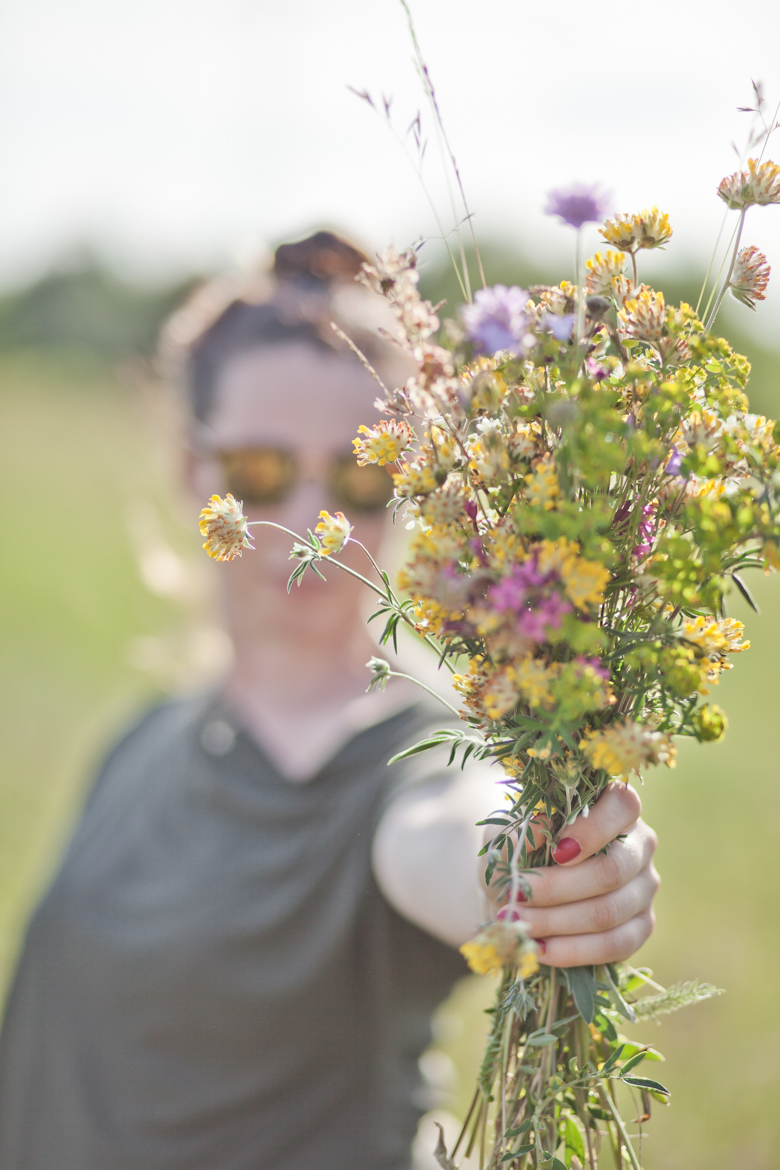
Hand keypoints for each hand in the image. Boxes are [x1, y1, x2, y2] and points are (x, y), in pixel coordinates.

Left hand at [496, 783, 658, 967]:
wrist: (518, 887)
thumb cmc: (518, 848)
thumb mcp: (508, 832)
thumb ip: (522, 828)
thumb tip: (541, 827)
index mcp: (615, 807)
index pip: (623, 806)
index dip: (593, 830)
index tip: (557, 852)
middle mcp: (639, 844)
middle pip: (612, 871)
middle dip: (557, 888)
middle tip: (515, 895)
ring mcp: (644, 887)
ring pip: (608, 912)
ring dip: (556, 922)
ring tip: (517, 922)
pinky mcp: (641, 927)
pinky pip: (614, 945)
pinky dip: (572, 950)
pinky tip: (539, 948)